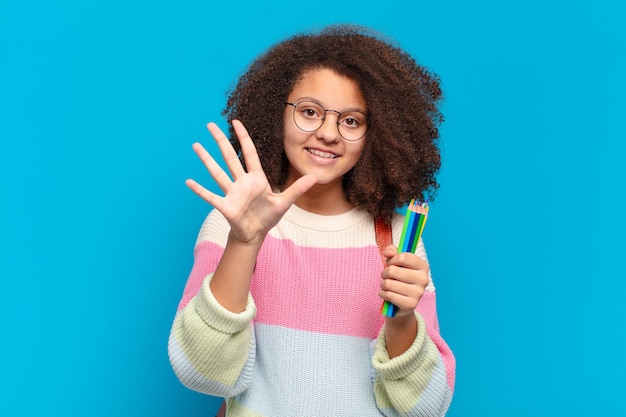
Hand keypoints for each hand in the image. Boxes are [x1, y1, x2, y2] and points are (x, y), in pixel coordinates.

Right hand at [186, 120, 317, 244]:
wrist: (255, 234)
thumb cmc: (268, 217)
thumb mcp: (285, 201)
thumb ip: (298, 188)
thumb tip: (316, 176)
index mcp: (256, 178)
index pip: (248, 153)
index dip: (243, 137)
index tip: (236, 122)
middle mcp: (241, 182)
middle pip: (229, 157)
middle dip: (220, 141)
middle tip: (209, 125)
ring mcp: (232, 193)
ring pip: (217, 172)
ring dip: (206, 160)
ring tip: (195, 145)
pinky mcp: (226, 206)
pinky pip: (211, 196)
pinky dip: (200, 189)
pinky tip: (188, 181)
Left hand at [379, 245, 429, 316]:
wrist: (403, 302)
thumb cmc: (399, 278)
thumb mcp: (396, 262)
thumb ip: (392, 251)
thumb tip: (388, 252)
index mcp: (423, 266)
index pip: (403, 257)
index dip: (392, 260)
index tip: (391, 263)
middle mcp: (423, 279)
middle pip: (393, 270)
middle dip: (385, 273)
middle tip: (387, 276)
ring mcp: (418, 293)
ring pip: (389, 284)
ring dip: (383, 284)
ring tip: (387, 285)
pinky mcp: (411, 304)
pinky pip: (388, 295)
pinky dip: (382, 294)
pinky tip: (386, 294)